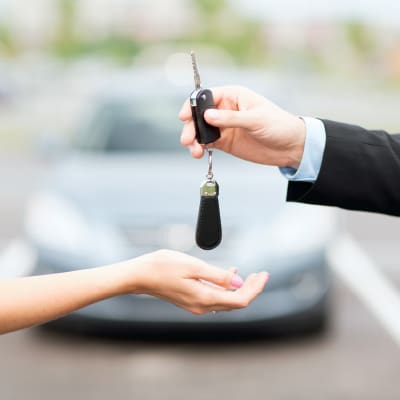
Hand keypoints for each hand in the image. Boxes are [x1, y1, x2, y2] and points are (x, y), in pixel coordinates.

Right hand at [124, 249, 268, 314]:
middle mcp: (202, 306)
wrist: (140, 275)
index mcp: (204, 298)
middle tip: (263, 274)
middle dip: (252, 288)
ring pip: (227, 299)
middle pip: (235, 301)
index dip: (255, 289)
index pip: (240, 300)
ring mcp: (196, 305)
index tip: (264, 275)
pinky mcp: (191, 299)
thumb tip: (239, 282)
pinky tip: (230, 274)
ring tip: (252, 274)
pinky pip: (216, 296)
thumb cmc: (163, 267)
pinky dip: (226, 286)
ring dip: (241, 287)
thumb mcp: (193, 266)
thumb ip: (217, 275)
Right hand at [179, 85, 305, 168]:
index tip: (185, 116)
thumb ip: (231, 119)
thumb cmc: (279, 125)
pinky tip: (198, 153)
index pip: (207, 96)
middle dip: (191, 126)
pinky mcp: (225, 142)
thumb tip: (207, 117)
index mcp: (233, 96)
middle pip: (200, 115)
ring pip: (201, 130)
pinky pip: (207, 143)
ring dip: (194, 139)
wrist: (290, 147)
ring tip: (194, 151)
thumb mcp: (256, 120)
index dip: (193, 105)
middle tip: (188, 139)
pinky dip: (200, 148)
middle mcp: (226, 110)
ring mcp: (224, 126)